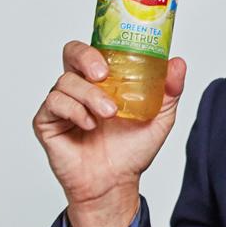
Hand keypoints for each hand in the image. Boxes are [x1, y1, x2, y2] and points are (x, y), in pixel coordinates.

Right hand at [32, 42, 186, 226]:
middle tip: (102, 74)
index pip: (96, 48)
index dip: (102, 43)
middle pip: (72, 52)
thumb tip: (178, 62)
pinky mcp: (47, 122)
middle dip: (86, 57)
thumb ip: (170, 90)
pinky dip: (74, 111)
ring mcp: (62, 103)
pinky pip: (54, 104)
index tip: (117, 52)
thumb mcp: (159, 118)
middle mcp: (81, 87)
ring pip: (66, 81)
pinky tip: (89, 125)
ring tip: (108, 114)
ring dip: (89, 95)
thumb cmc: (131, 150)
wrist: (115, 184)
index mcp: (104, 80)